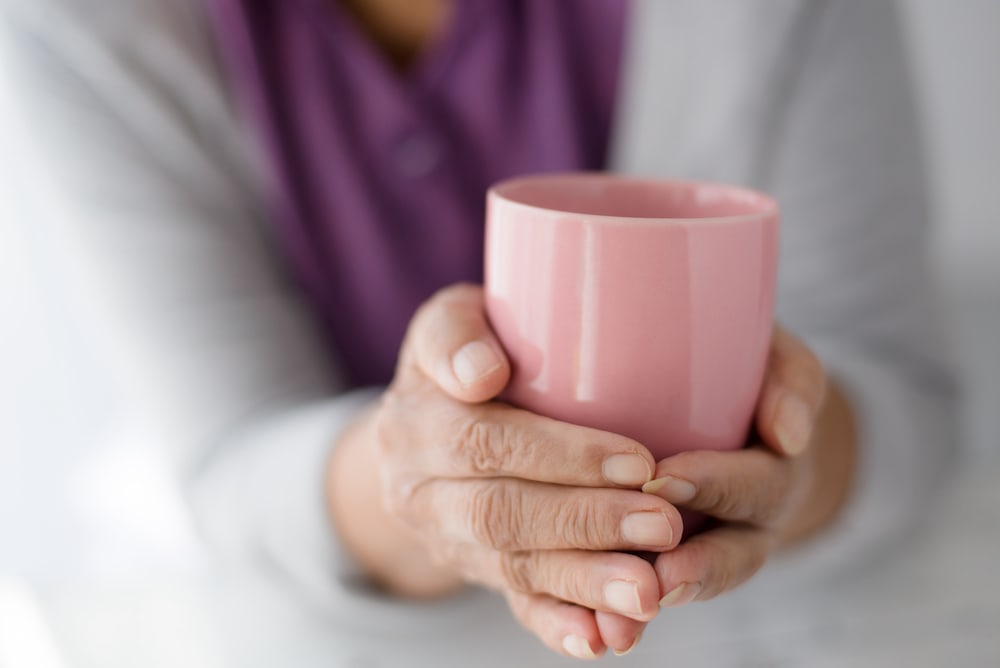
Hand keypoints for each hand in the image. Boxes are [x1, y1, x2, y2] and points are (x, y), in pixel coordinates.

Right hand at [328, 284, 681, 658]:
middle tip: (663, 526)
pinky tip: (603, 640)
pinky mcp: (473, 568)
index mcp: (415, 417)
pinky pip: (514, 602)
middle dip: (586, 522)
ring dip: (583, 581)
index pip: (485, 440)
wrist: (424, 424)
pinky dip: (559, 623)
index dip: (561, 456)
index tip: (639, 460)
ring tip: (649, 591)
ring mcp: (443, 536)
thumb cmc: (466, 353)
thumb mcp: (452, 321)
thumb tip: (483, 375)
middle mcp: (416, 485)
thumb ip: (457, 334)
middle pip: (501, 512)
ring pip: (512, 566)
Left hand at [641, 325, 856, 607]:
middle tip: (654, 574)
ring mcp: (705, 553)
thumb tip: (789, 434)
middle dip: (693, 567)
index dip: (713, 485)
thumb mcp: (778, 363)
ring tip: (617, 626)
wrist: (737, 422)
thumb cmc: (748, 378)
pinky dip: (617, 624)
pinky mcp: (661, 569)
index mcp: (773, 478)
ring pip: (684, 589)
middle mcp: (744, 528)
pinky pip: (643, 602)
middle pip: (729, 556)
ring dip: (651, 606)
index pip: (753, 486)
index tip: (662, 481)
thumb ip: (790, 381)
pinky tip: (588, 636)